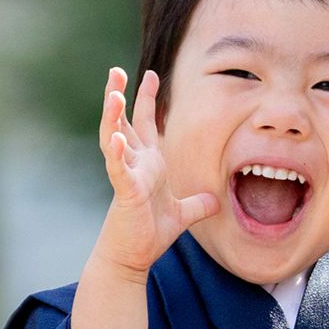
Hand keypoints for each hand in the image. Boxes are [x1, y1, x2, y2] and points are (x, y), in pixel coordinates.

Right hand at [91, 67, 218, 279]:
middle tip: (116, 70)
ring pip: (114, 139)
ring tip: (113, 94)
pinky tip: (116, 136)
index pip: (144, 124)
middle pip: (123, 122)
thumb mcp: (182, 215)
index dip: (146, 99)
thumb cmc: (149, 234)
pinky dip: (116, 152)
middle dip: (119, 95)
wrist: (131, 258)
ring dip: (112, 116)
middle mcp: (134, 164)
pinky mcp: (124, 192)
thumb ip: (197, 205)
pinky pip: (119, 169)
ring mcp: (126, 176)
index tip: (150, 74)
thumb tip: (216, 201)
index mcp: (148, 164)